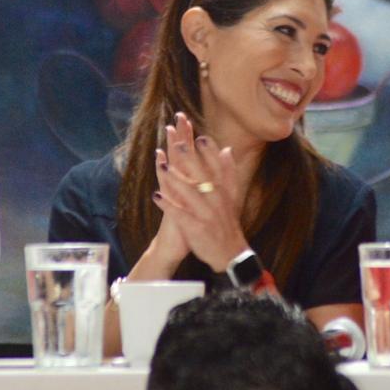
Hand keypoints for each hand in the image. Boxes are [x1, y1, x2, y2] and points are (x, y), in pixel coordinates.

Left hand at [154, 112, 247, 270]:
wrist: (230, 253)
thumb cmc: (227, 221)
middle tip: (179, 143)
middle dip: (190, 160)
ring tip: (163, 166)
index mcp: (223, 191)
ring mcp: (205, 214)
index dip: (209, 152)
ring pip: (189, 194)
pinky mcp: (196, 228)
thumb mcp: (232, 196)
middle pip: (202, 176)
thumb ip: (229, 172)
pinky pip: (180, 215)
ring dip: (175, 179)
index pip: (217, 167)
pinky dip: (168, 206)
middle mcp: (216, 200)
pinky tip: (156, 197)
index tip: (201, 137)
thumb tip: (227, 148)